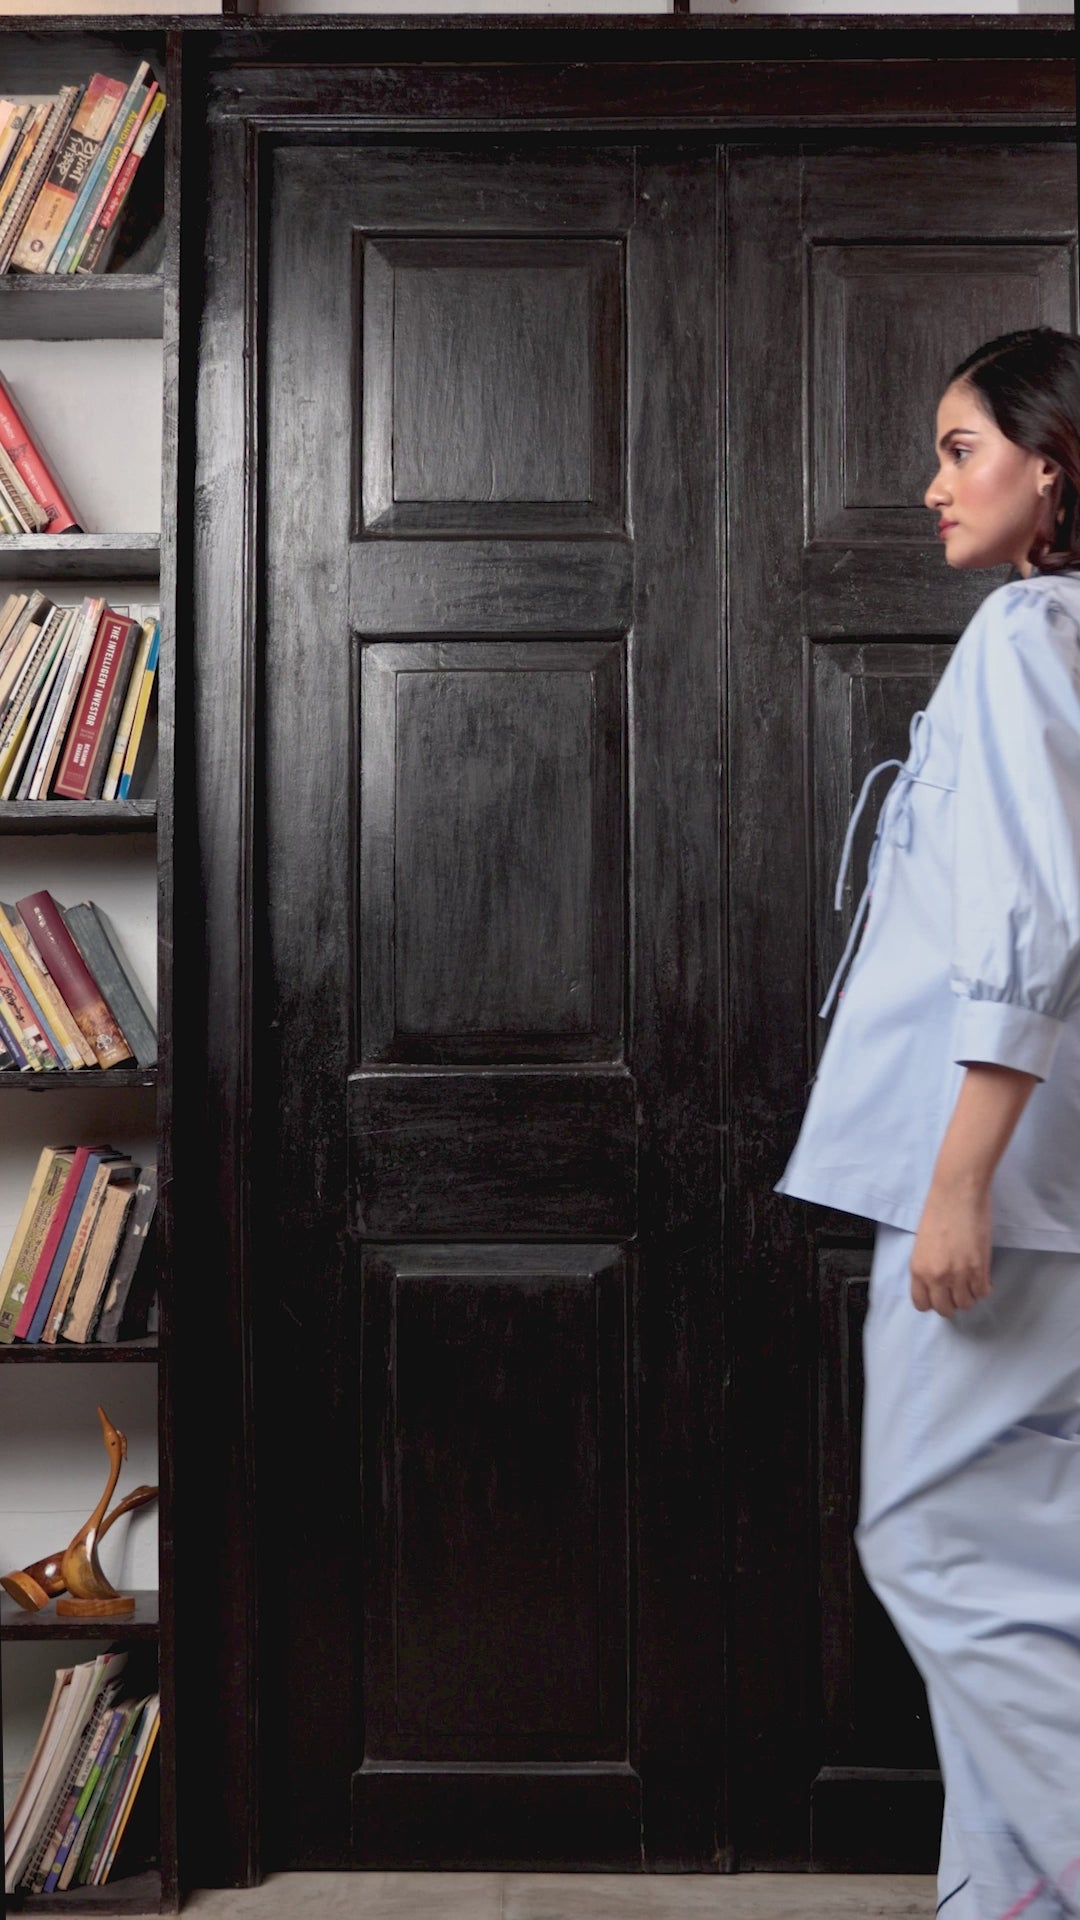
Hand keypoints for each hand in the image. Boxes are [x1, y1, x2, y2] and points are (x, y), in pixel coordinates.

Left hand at [910, 1178, 992, 1317]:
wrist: (957, 1193)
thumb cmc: (937, 1211)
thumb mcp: (923, 1244)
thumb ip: (928, 1266)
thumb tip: (938, 1283)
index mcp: (918, 1269)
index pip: (922, 1304)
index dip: (933, 1302)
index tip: (940, 1295)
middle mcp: (936, 1276)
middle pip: (945, 1309)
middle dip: (952, 1303)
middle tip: (958, 1290)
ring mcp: (959, 1275)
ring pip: (966, 1304)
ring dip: (969, 1296)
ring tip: (971, 1282)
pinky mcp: (979, 1268)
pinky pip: (983, 1292)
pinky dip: (984, 1288)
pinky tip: (982, 1278)